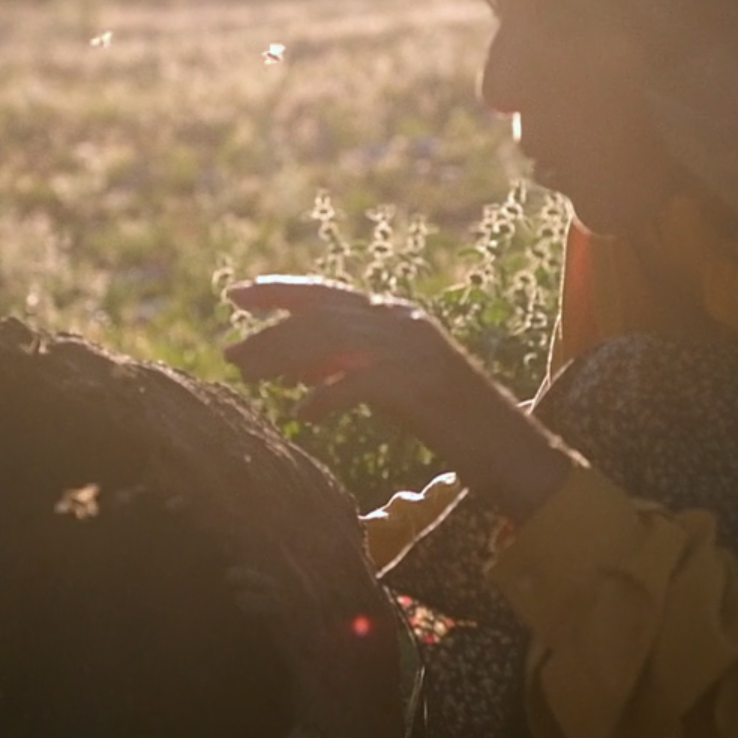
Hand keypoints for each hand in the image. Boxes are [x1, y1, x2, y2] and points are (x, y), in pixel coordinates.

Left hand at [223, 275, 571, 520]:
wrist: (507, 445)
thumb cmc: (447, 421)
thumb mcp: (391, 385)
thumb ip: (349, 367)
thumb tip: (297, 369)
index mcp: (396, 316)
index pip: (327, 293)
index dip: (280, 291)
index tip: (236, 295)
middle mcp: (402, 321)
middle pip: (322, 314)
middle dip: (270, 330)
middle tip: (229, 351)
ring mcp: (413, 348)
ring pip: (334, 339)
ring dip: (286, 358)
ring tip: (250, 378)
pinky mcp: (421, 381)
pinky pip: (362, 380)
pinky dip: (328, 395)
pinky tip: (303, 414)